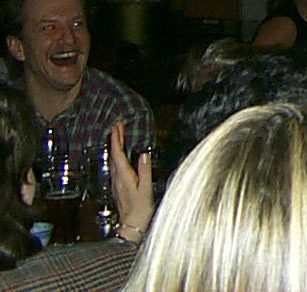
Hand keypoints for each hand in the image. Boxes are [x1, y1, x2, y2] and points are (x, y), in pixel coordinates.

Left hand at [109, 121, 153, 241]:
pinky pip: (116, 167)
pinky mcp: (119, 187)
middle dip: (115, 140)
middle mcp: (118, 179)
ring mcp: (117, 183)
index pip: (118, 154)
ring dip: (116, 147)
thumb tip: (143, 154)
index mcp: (124, 177)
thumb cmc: (140, 211)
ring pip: (114, 161)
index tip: (117, 127)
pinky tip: (120, 157)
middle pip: (114, 155)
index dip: (117, 140)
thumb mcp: (146, 190)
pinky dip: (118, 157)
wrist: (132, 227)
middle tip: (117, 126)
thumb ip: (145, 171)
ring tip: (118, 136)